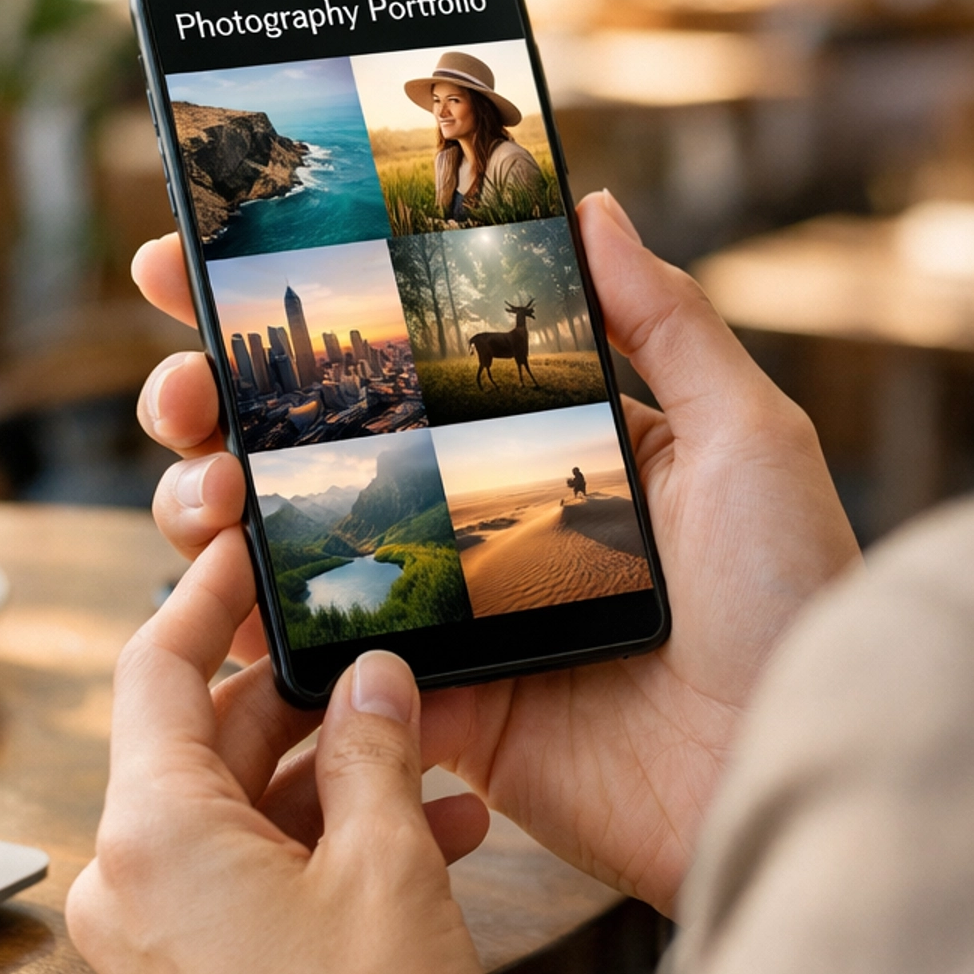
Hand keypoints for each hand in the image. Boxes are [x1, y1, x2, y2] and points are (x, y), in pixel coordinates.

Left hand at [66, 533, 489, 973]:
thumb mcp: (386, 866)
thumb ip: (376, 751)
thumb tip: (374, 680)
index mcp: (151, 832)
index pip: (157, 668)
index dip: (206, 596)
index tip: (243, 547)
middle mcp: (127, 883)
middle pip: (207, 744)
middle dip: (310, 706)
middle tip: (391, 672)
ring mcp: (149, 947)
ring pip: (238, 819)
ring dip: (333, 787)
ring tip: (439, 780)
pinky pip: (242, 886)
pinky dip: (316, 856)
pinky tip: (423, 852)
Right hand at [134, 192, 858, 915]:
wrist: (789, 770)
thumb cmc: (794, 600)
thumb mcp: (746, 438)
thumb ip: (665, 323)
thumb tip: (595, 203)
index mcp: (546, 442)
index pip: (401, 357)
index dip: (302, 313)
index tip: (198, 259)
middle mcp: (480, 519)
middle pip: (317, 444)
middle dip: (219, 404)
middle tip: (178, 384)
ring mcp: (448, 617)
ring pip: (290, 547)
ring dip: (211, 506)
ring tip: (203, 487)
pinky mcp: (434, 712)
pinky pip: (317, 668)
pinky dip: (252, 631)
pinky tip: (217, 590)